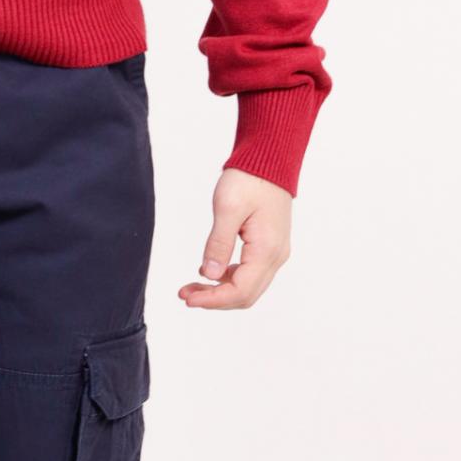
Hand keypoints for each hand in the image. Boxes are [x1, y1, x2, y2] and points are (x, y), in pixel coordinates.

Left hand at [179, 168, 291, 309]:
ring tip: (191, 286)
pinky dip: (228, 277)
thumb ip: (219, 244)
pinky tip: (208, 271)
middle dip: (214, 299)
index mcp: (267, 250)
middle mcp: (275, 257)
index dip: (213, 300)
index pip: (240, 291)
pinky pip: (249, 273)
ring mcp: (274, 252)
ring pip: (248, 286)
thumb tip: (209, 275)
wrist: (270, 160)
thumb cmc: (250, 179)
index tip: (188, 298)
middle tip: (184, 294)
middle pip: (245, 295)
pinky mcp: (268, 246)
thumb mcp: (227, 209)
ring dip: (219, 290)